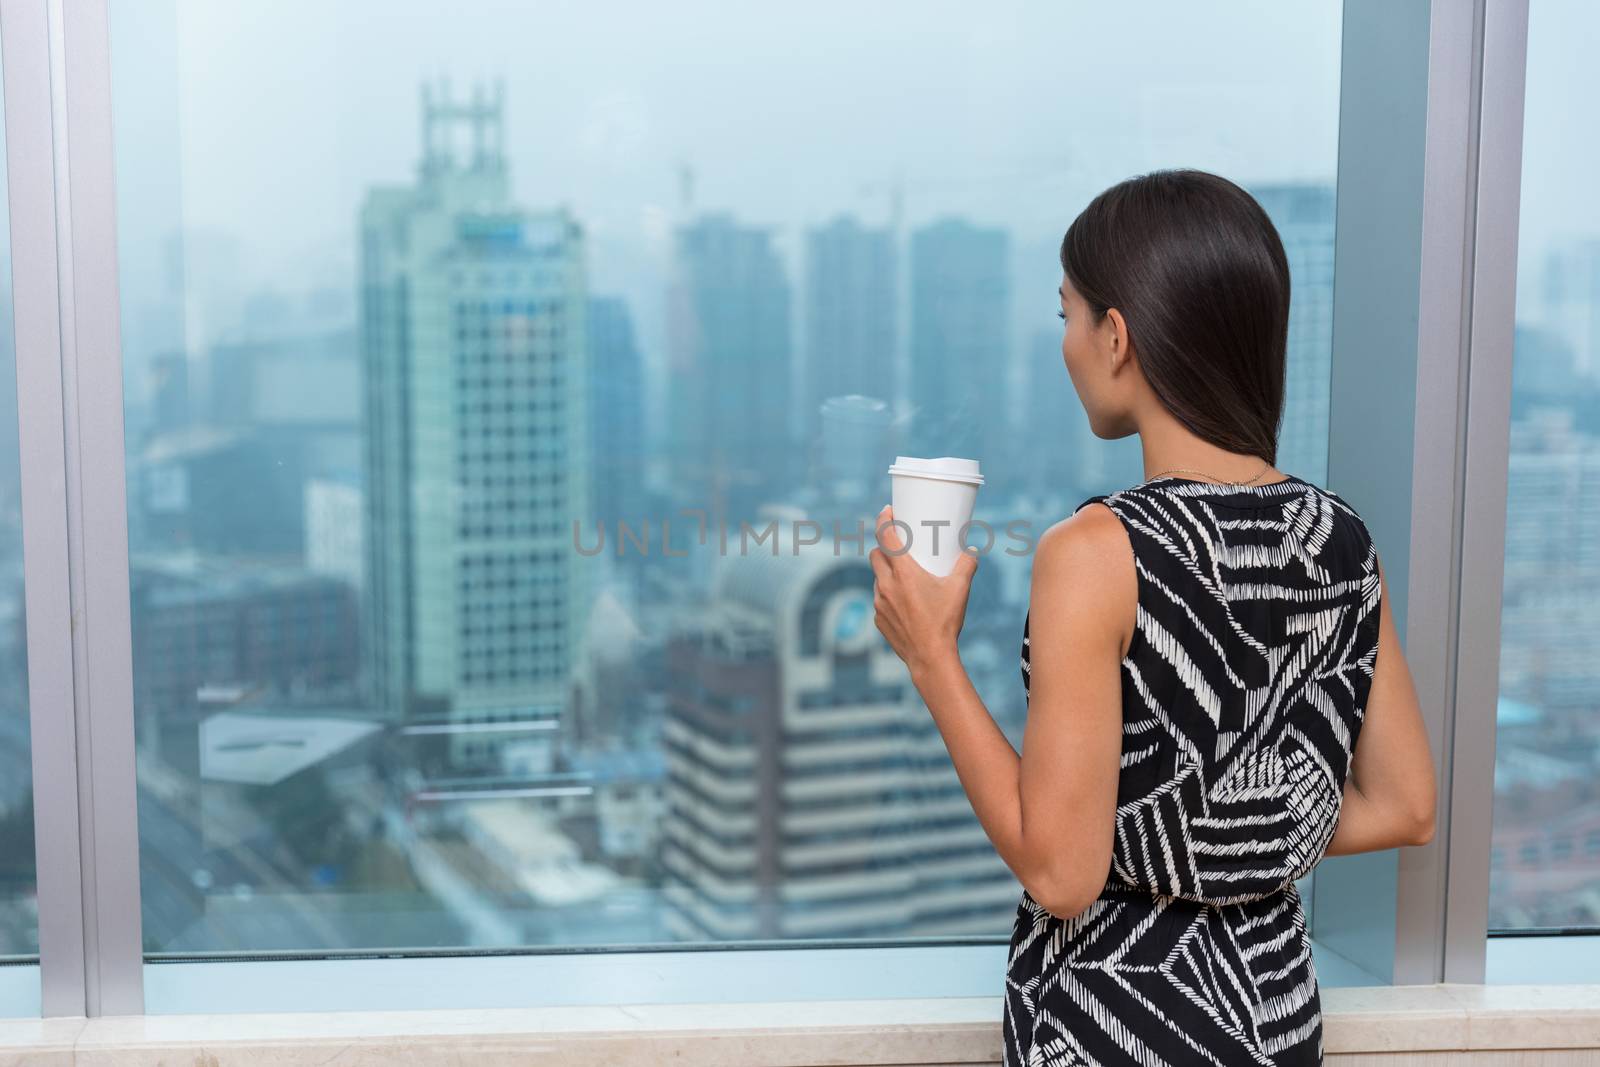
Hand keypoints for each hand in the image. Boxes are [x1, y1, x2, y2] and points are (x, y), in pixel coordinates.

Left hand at [869, 503, 977, 678]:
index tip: (886, 511)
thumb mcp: (960, 589)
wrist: (930, 657)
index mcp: (903, 573)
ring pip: (877, 578)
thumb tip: (971, 551)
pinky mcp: (878, 619)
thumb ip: (967, 565)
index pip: (885, 537)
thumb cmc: (945, 622)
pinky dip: (888, 594)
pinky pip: (879, 599)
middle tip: (898, 545)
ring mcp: (879, 603)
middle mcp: (886, 585)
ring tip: (904, 575)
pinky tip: (903, 601)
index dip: (882, 519)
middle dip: (884, 547)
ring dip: (886, 572)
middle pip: (876, 555)